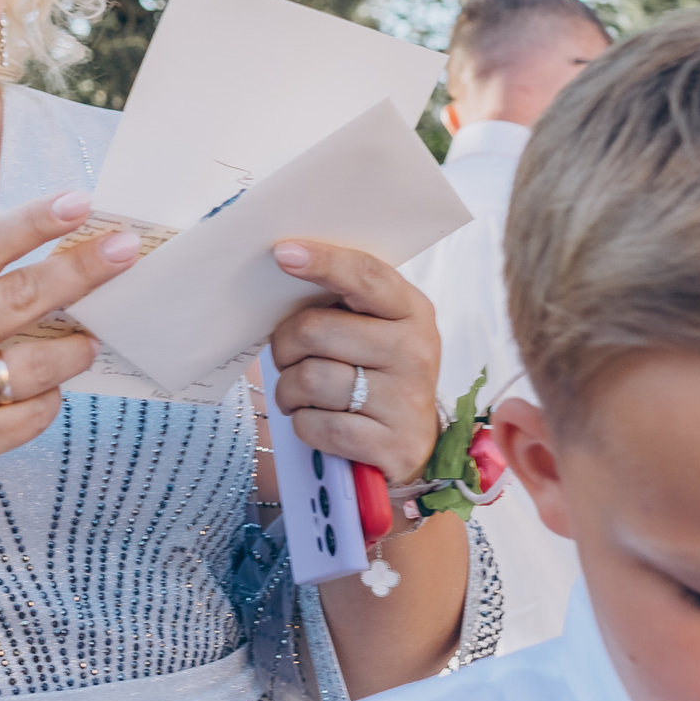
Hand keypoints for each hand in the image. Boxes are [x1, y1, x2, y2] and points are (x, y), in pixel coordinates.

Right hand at [0, 190, 139, 506]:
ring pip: (43, 364)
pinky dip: (48, 397)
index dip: (34, 221)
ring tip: (90, 339)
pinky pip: (37, 413)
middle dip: (83, 269)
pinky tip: (40, 390)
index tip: (80, 202)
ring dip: (79, 347)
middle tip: (127, 249)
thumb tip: (48, 250)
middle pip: (22, 297)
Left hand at [266, 240, 440, 485]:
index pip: (365, 276)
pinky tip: (319, 422)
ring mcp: (408, 400)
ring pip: (308, 380)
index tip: (283, 253)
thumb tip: (285, 267)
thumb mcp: (372, 332)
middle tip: (288, 358)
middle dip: (284, 346)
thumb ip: (340, 304)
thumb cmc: (374, 378)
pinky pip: (317, 425)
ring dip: (289, 391)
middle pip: (315, 330)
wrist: (410, 448)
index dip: (323, 262)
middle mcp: (416, 351)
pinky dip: (303, 424)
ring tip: (301, 395)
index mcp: (412, 311)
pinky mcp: (394, 445)